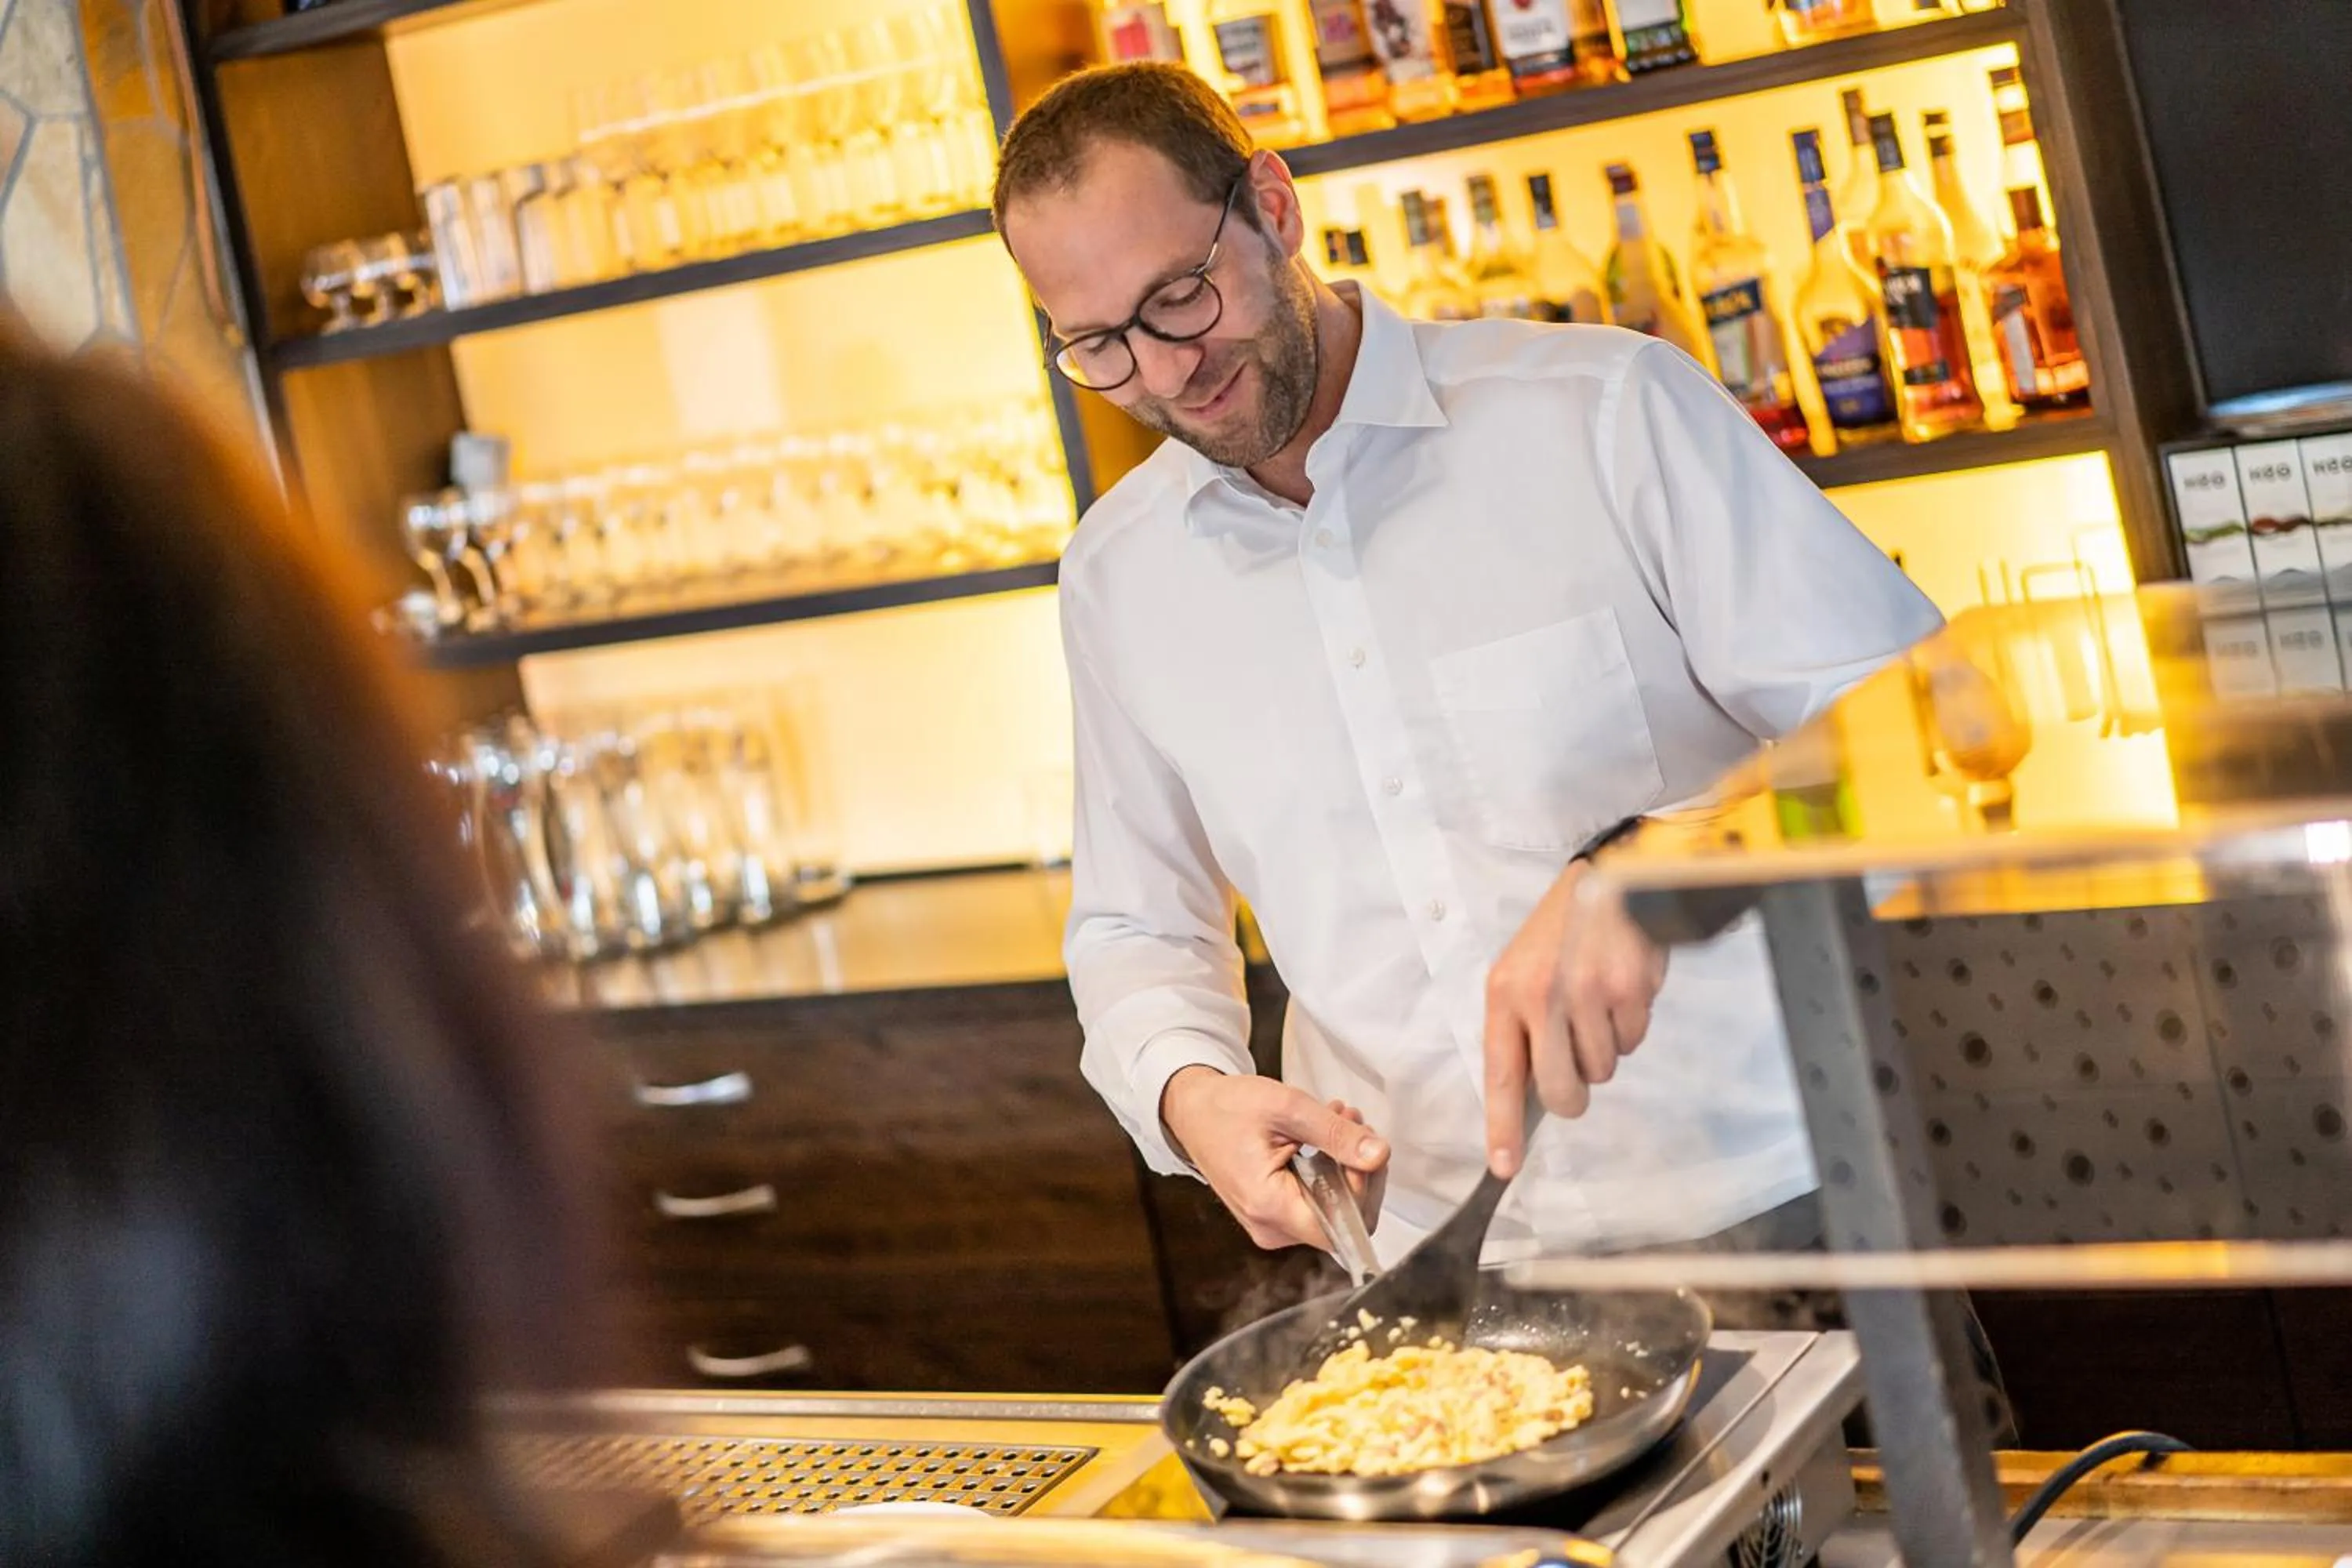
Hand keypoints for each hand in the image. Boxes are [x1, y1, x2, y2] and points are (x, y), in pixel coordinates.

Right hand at [1160, 1066, 1389, 1251]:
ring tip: (1335, 1120)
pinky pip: (1317, 1204)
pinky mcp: (1274, 1216)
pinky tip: (1322, 1138)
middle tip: (1351, 1122)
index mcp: (1269, 1206)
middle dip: (1358, 1169)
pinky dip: (1329, 1172)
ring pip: (1334, 1211)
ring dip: (1346, 1165)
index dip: (1363, 1188)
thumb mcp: (1287, 1108)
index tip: (1360, 1145)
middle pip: (1344, 1220)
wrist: (1193, 1111)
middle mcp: (1270, 1227)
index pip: (1343, 1226)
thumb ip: (1335, 1134)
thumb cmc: (1228, 1108)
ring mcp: (1271, 1226)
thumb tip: (1379, 1154)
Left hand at [1481, 858, 1666, 1179]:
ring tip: (1595, 1002)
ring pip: (1603, 1069)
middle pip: (1561, 1090)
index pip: (1501, 1075)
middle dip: (1572, 1094)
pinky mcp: (1631, 989)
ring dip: (1602, 1048)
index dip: (1504, 1126)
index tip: (1504, 1166)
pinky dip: (1629, 1026)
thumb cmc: (1557, 934)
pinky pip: (1633, 1042)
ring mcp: (1589, 993)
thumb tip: (1526, 1096)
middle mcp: (1544, 996)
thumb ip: (1518, 1030)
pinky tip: (1618, 989)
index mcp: (1504, 993)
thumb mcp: (1517, 972)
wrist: (1607, 879)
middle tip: (1575, 1067)